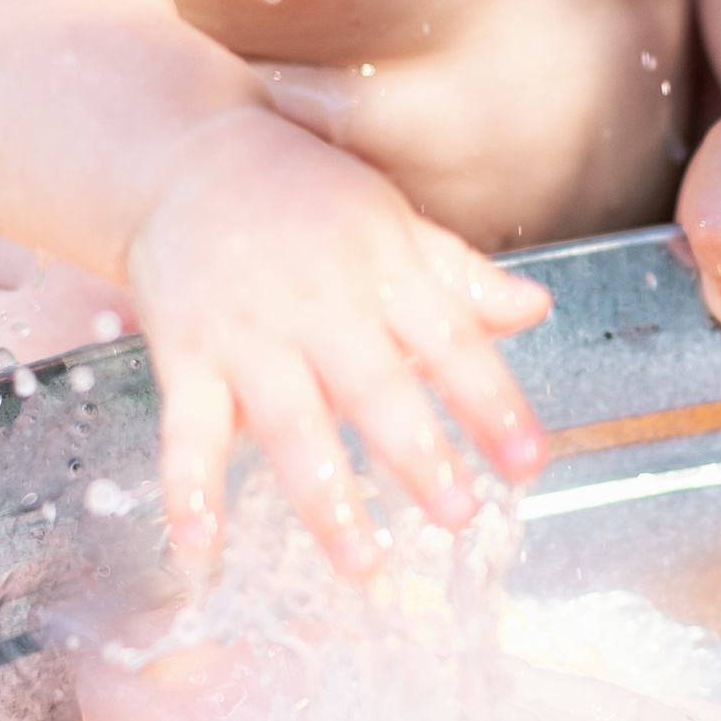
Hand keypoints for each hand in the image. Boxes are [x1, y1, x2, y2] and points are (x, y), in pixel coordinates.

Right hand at [123, 109, 548, 575]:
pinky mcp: (185, 357)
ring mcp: (248, 336)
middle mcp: (318, 307)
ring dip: (323, 498)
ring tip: (361, 563)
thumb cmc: (302, 195)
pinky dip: (190, 493)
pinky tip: (202, 552)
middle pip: (375, 388)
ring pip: (289, 424)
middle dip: (417, 455)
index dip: (492, 403)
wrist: (184, 157)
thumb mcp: (390, 219)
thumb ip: (458, 276)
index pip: (450, 343)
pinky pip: (187, 432)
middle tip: (458, 516)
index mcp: (380, 272)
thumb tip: (536, 310)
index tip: (530, 461)